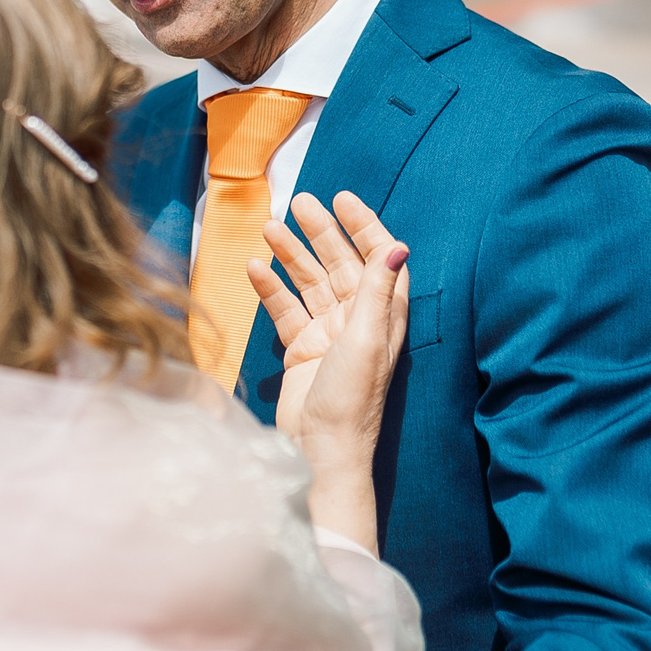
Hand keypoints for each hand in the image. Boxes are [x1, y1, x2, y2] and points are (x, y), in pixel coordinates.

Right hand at [250, 191, 409, 552]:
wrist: (321, 451)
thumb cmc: (350, 401)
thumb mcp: (365, 340)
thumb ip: (375, 291)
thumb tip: (397, 245)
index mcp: (382, 316)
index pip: (378, 258)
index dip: (364, 227)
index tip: (342, 199)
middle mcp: (357, 320)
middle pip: (340, 263)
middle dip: (321, 232)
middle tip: (298, 202)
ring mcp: (328, 334)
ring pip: (309, 282)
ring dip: (291, 254)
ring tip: (268, 226)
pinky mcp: (302, 350)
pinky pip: (286, 310)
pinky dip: (271, 288)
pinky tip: (254, 268)